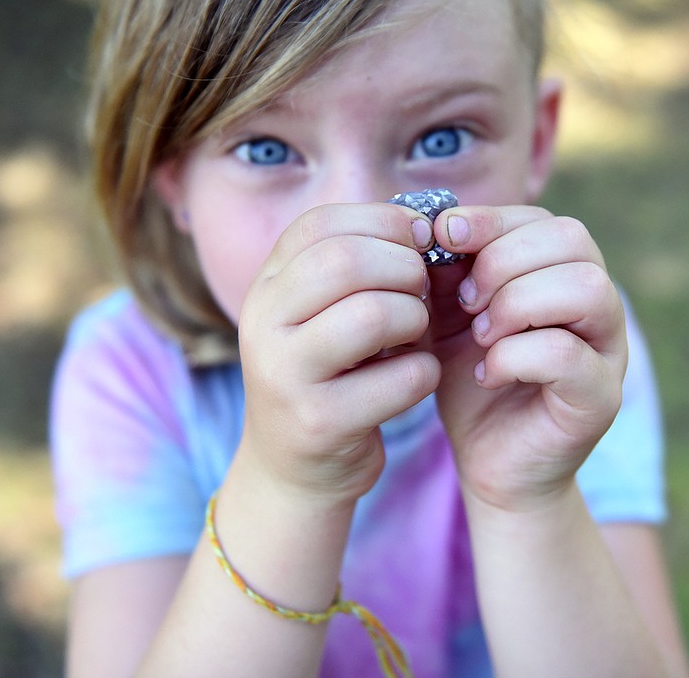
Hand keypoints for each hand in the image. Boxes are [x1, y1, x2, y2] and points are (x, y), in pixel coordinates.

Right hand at [236, 203, 439, 502]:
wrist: (294, 468)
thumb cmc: (330, 373)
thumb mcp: (325, 311)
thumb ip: (360, 263)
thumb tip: (427, 223)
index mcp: (265, 286)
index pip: (321, 223)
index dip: (383, 221)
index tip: (418, 241)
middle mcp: (261, 324)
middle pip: (346, 260)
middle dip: (404, 267)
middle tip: (421, 291)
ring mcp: (284, 375)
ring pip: (374, 314)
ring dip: (417, 318)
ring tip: (416, 333)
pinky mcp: (318, 423)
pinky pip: (401, 378)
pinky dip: (424, 373)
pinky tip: (412, 378)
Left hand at [426, 206, 627, 511]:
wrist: (488, 461)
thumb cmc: (472, 379)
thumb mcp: (448, 314)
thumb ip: (448, 270)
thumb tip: (434, 223)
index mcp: (564, 273)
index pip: (544, 218)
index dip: (491, 220)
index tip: (444, 239)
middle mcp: (598, 304)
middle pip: (573, 240)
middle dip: (503, 261)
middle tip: (465, 302)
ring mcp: (607, 350)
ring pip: (585, 288)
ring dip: (517, 303)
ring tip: (481, 335)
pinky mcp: (599, 398)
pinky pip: (568, 354)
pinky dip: (515, 356)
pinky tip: (487, 374)